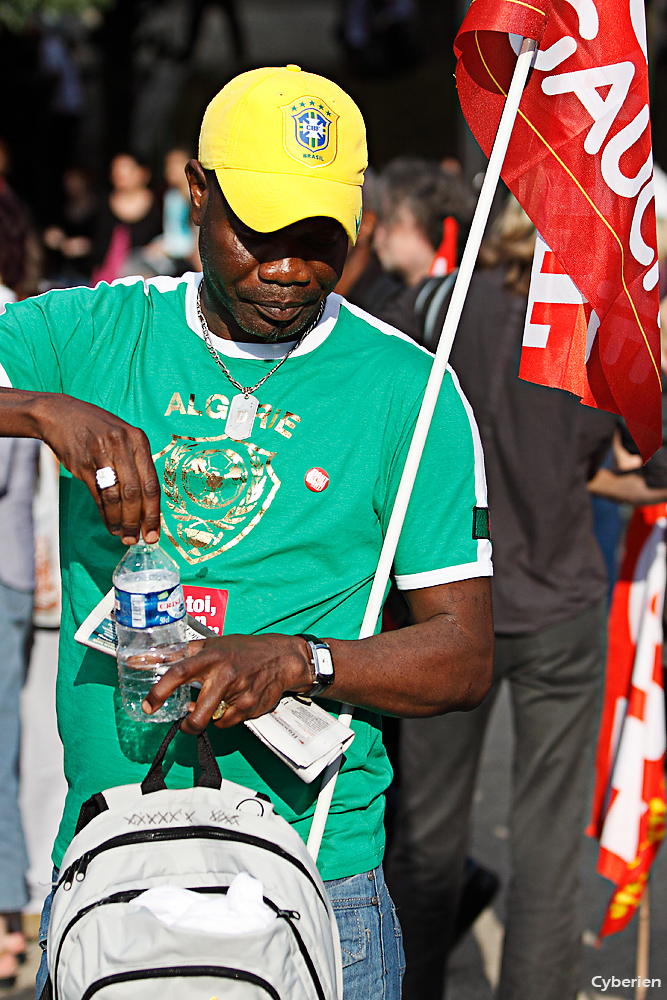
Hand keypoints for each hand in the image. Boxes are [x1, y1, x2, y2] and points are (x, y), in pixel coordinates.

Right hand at [35, 393, 160, 544]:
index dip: (154, 512)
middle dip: (138, 521)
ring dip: (120, 520)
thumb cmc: (98, 430)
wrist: (61, 415)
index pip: (152, 483)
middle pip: (135, 492)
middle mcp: (123, 446)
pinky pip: (98, 495)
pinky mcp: (84, 464)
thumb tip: (147, 506)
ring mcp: (102, 454)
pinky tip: (110, 524)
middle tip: (137, 538)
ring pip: (116, 496)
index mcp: (139, 440)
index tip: (154, 533)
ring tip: (123, 535)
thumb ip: (136, 465)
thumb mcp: (124, 439)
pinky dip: (105, 514)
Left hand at [141, 633, 313, 733]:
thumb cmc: (245, 649)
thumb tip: (152, 656)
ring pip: (214, 720)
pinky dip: (227, 717)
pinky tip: (234, 702)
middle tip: (184, 724)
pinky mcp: (251, 706)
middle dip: (189, 725)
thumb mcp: (214, 643)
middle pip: (200, 714)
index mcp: (212, 657)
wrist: (282, 658)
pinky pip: (229, 722)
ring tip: (219, 702)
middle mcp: (225, 675)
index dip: (161, 690)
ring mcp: (240, 693)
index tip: (149, 704)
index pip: (180, 672)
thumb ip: (186, 652)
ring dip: (211, 717)